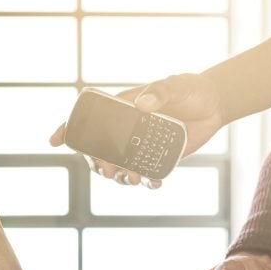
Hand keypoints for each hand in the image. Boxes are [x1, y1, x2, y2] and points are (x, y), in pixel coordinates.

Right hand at [49, 73, 224, 187]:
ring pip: (118, 168)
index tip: (55, 140)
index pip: (88, 121)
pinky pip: (144, 175)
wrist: (215, 104)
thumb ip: (160, 92)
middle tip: (109, 171)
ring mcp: (139, 147)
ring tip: (135, 179)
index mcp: (121, 111)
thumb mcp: (176, 85)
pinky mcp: (157, 159)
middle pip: (98, 152)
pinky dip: (146, 183)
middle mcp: (125, 131)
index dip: (68, 129)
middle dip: (97, 165)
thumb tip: (141, 105)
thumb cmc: (191, 89)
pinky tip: (153, 184)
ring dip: (120, 178)